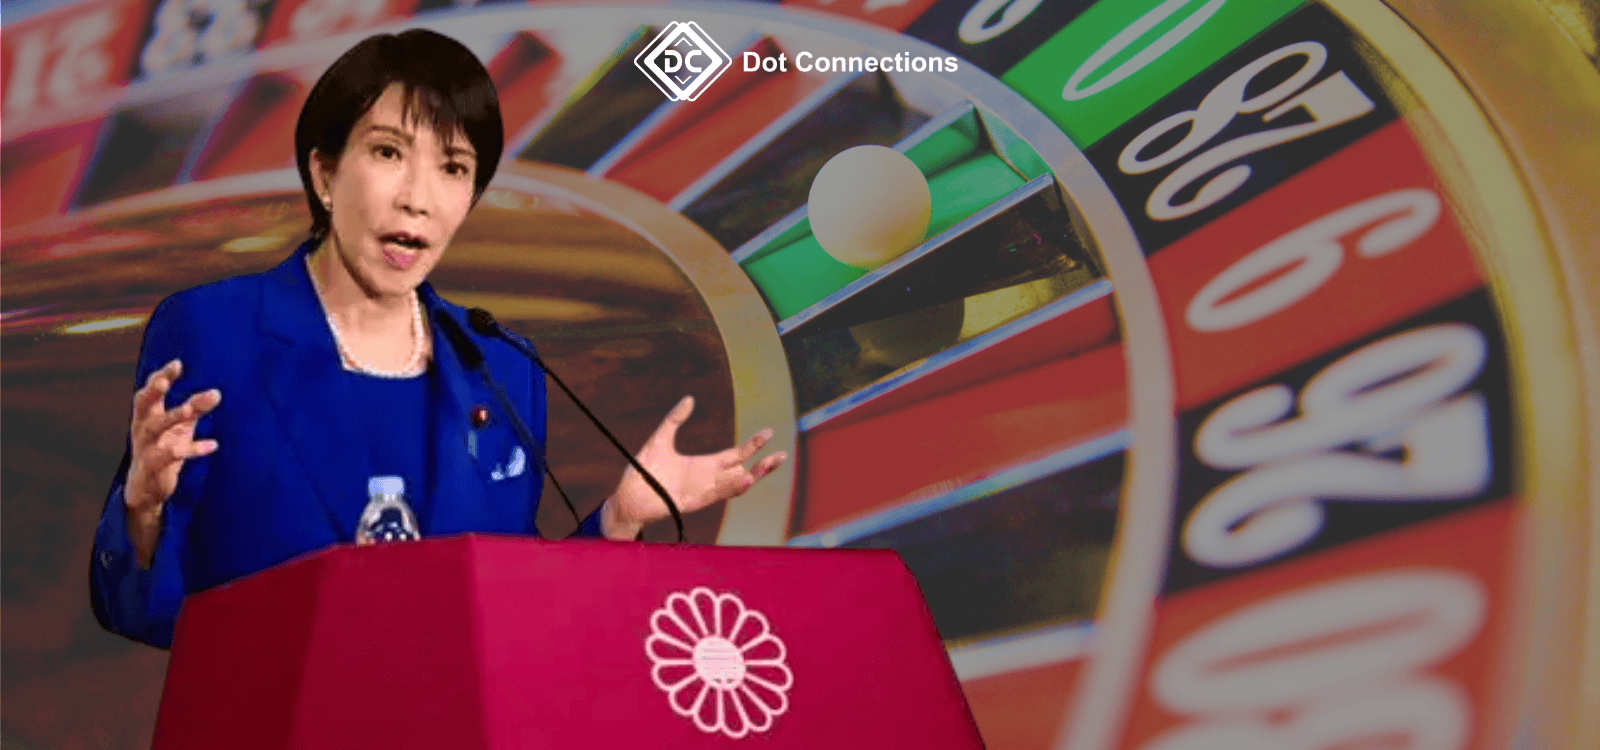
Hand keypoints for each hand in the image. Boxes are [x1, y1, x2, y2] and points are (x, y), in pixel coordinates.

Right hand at [124, 359, 220, 559]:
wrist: (145, 489)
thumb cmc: (162, 451)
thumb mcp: (178, 429)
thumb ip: (192, 410)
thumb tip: (215, 393)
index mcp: (147, 416)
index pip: (149, 392)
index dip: (161, 376)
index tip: (177, 363)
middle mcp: (142, 428)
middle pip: (143, 404)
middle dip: (154, 390)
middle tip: (166, 380)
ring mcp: (145, 447)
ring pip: (155, 427)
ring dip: (175, 415)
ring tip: (195, 408)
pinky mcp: (152, 466)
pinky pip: (170, 455)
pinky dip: (191, 449)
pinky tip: (213, 444)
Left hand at [604, 396, 786, 539]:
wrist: (629, 496)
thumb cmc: (643, 472)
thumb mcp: (660, 439)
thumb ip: (675, 419)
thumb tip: (689, 398)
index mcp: (705, 465)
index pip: (736, 454)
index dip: (753, 445)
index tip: (769, 432)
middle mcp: (709, 479)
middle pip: (745, 470)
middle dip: (764, 463)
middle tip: (783, 454)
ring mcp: (704, 491)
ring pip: (737, 484)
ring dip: (754, 475)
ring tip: (770, 463)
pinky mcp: (696, 501)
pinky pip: (719, 494)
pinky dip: (734, 487)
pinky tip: (746, 480)